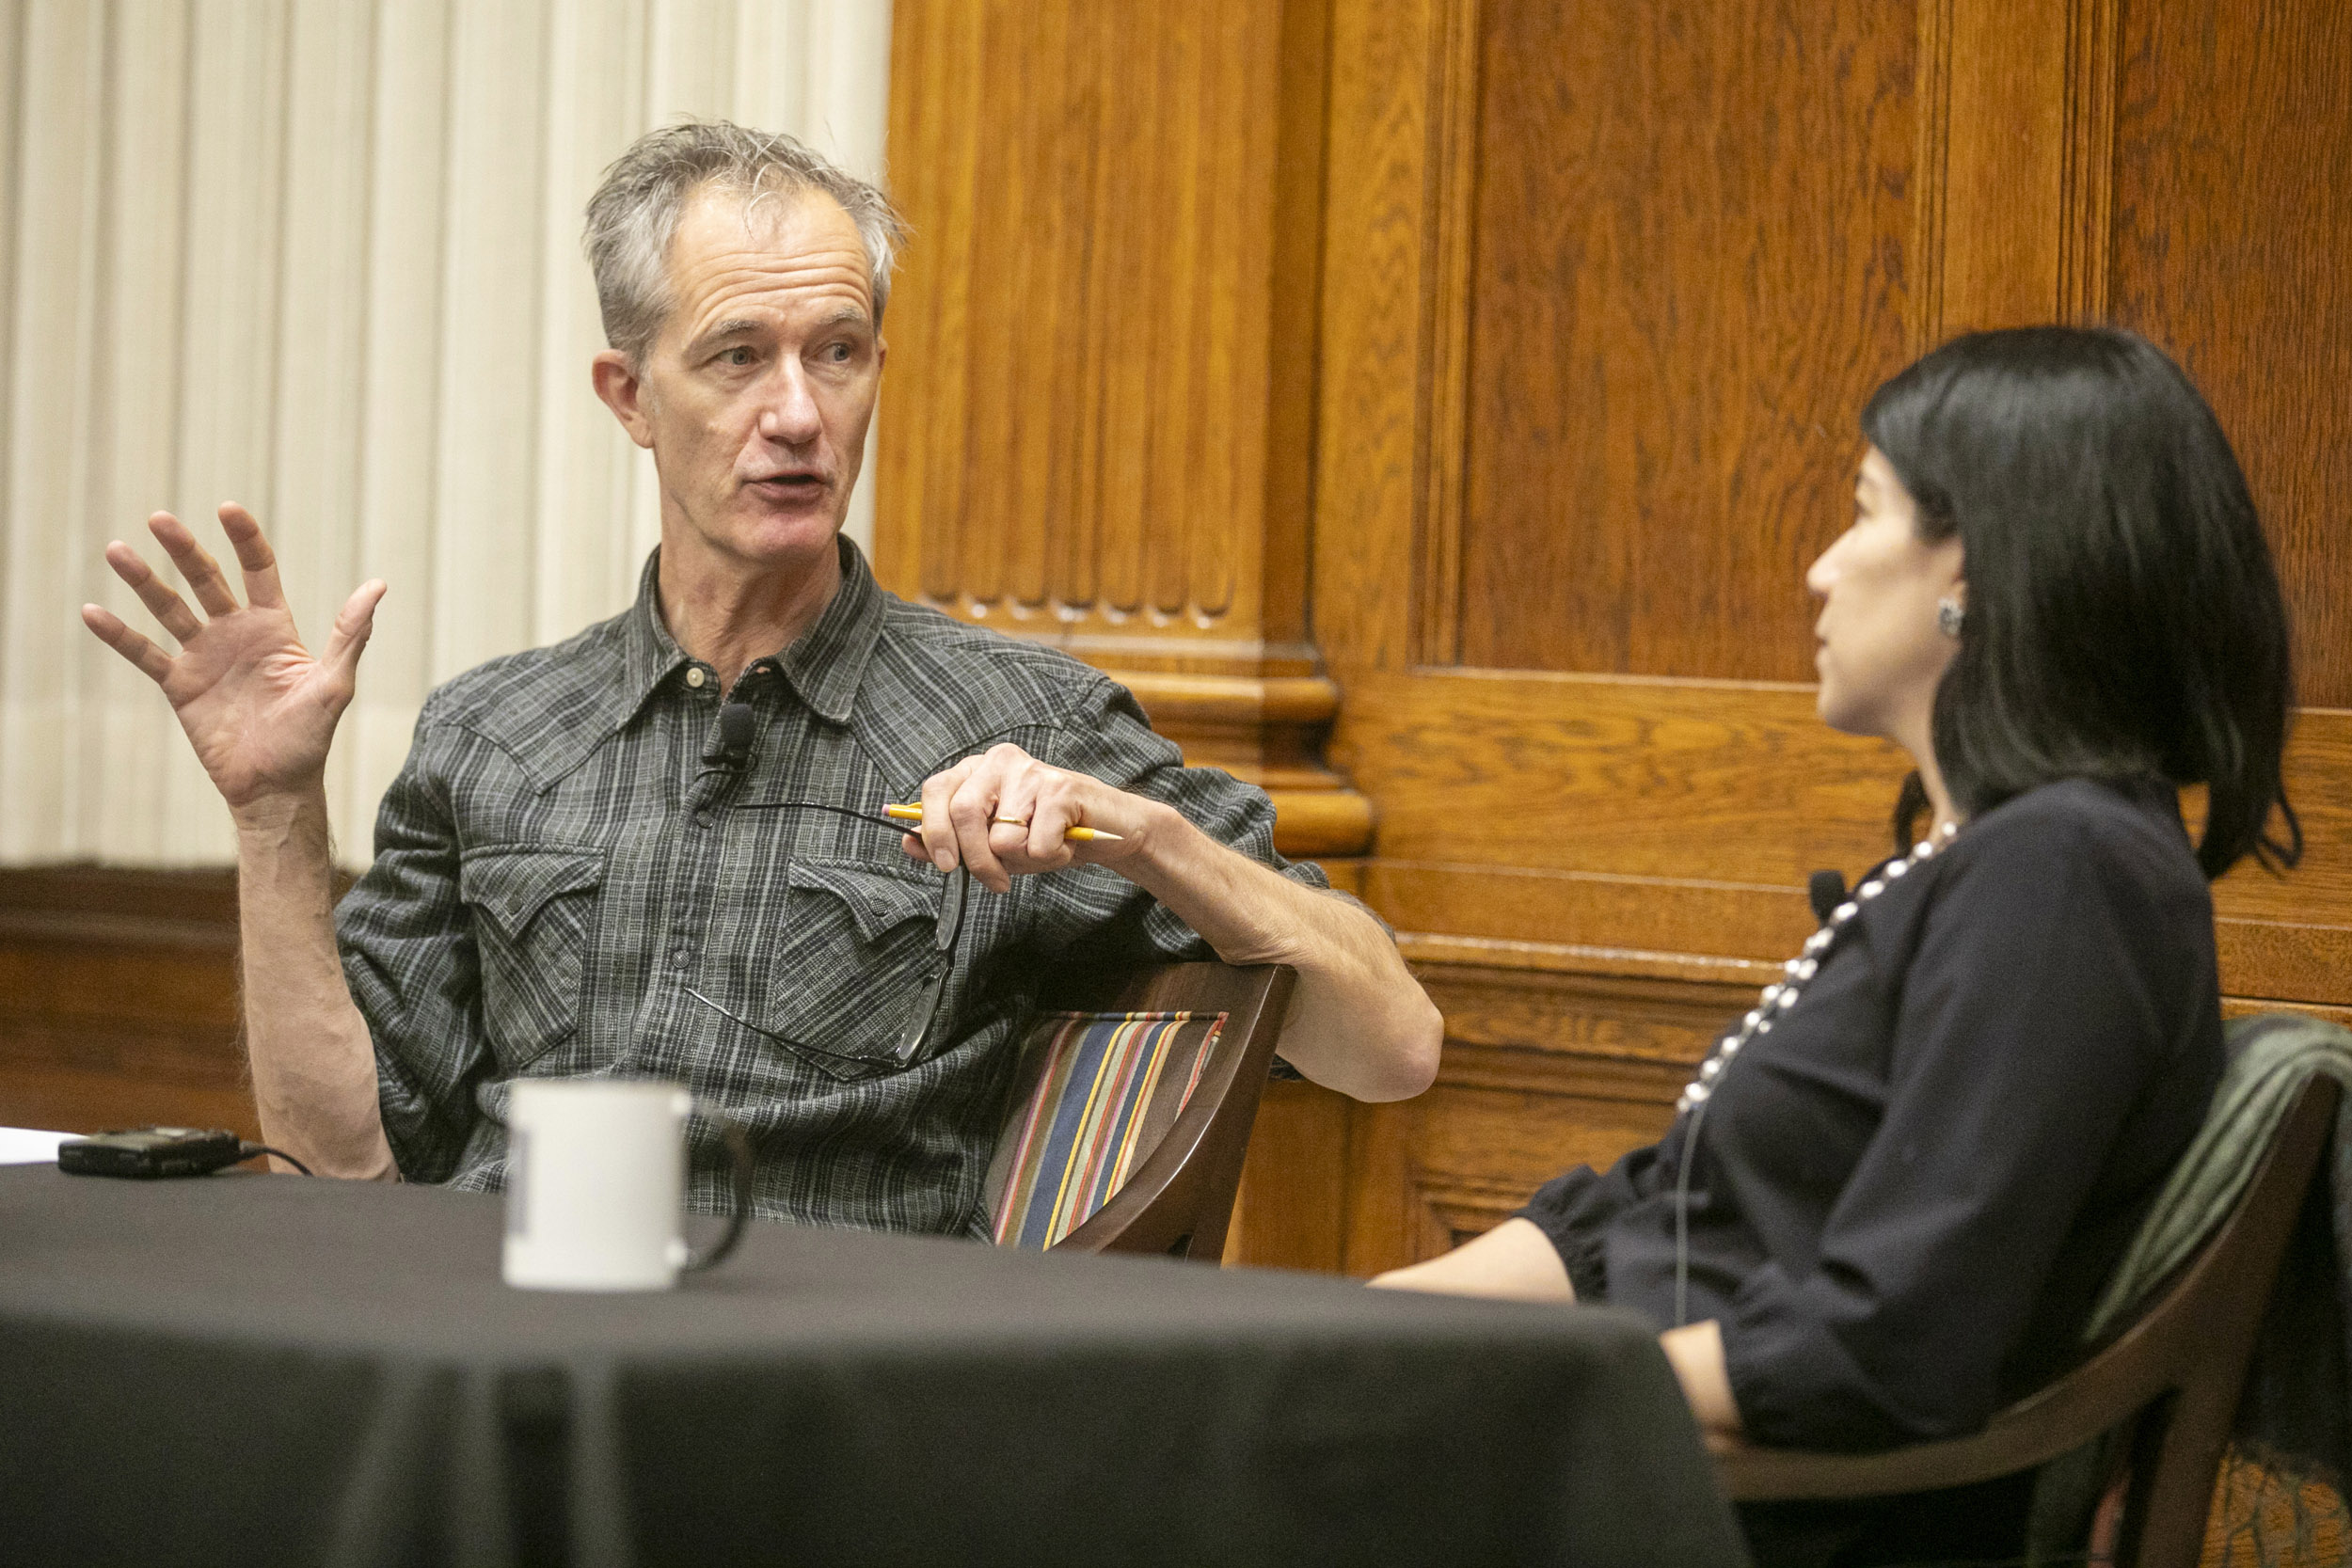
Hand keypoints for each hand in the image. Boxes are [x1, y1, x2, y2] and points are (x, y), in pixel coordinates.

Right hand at [81, 505, 385, 817]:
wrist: (276, 786)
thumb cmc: (310, 737)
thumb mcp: (334, 683)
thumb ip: (350, 634)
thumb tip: (378, 586)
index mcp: (274, 627)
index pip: (258, 570)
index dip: (245, 539)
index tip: (227, 508)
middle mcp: (236, 633)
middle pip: (206, 579)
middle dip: (184, 549)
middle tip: (159, 518)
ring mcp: (205, 657)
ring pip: (169, 609)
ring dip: (143, 581)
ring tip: (116, 551)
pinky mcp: (179, 685)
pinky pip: (144, 654)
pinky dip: (119, 635)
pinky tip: (91, 612)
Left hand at [904, 741, 1160, 892]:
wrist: (1107, 831)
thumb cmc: (1044, 836)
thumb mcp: (991, 846)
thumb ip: (949, 844)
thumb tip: (908, 843)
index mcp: (976, 770)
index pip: (935, 790)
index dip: (933, 831)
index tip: (944, 866)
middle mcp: (999, 761)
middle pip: (964, 813)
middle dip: (976, 860)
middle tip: (997, 882)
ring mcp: (1031, 771)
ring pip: (1001, 837)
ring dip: (1023, 859)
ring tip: (1044, 847)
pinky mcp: (1062, 788)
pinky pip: (1037, 844)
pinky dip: (1051, 856)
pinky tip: (1064, 843)